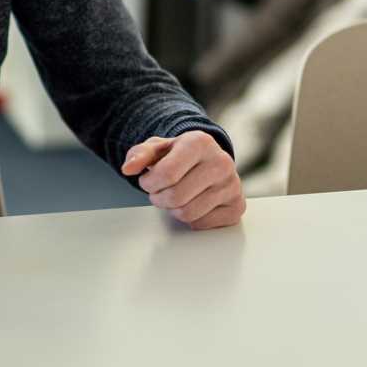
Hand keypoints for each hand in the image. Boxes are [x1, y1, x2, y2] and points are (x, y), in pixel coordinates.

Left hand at [120, 131, 245, 228]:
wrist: (208, 160)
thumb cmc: (180, 156)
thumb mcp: (157, 148)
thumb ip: (139, 155)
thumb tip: (129, 168)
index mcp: (200, 142)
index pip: (167, 173)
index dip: (149, 183)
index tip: (149, 180)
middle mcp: (221, 162)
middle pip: (176, 197)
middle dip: (159, 198)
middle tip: (160, 191)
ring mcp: (232, 185)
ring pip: (188, 214)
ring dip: (174, 210)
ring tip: (177, 197)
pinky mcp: (237, 206)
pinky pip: (202, 224)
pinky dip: (191, 219)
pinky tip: (194, 203)